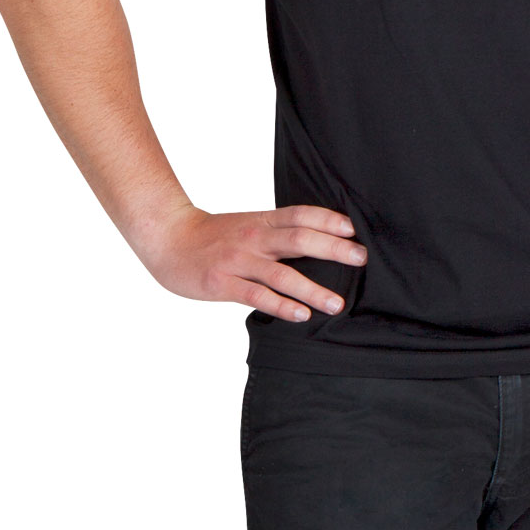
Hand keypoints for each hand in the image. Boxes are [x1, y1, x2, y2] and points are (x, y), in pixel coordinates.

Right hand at [135, 203, 365, 321]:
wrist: (169, 239)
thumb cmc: (214, 236)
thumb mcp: (249, 224)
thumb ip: (279, 231)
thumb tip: (319, 241)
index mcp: (263, 221)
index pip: (301, 215)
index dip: (328, 220)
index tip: (353, 229)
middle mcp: (254, 238)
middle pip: (299, 239)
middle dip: (333, 249)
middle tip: (361, 259)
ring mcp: (238, 261)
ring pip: (282, 274)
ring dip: (312, 289)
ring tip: (337, 304)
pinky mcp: (222, 283)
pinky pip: (256, 296)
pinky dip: (280, 305)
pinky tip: (301, 314)